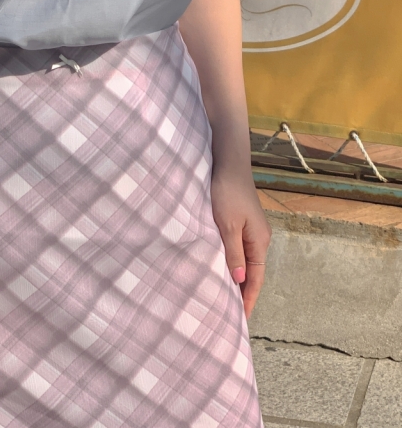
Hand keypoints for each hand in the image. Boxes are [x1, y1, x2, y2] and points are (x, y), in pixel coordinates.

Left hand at [210, 169, 271, 318]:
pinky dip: (232, 262)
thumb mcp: (227, 225)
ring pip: (245, 261)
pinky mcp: (241, 221)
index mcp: (259, 241)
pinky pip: (238, 249)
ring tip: (224, 296)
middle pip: (252, 272)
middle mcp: (259, 237)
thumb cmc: (227, 192)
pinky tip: (222, 267)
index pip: (255, 278)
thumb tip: (238, 281)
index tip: (241, 319)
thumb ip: (233, 253)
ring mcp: (251, 229)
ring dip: (236, 278)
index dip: (248, 299)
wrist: (228, 162)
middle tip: (230, 314)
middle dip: (243, 293)